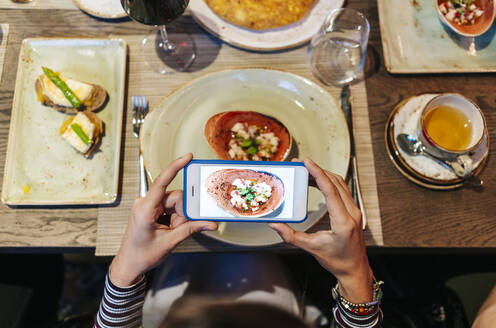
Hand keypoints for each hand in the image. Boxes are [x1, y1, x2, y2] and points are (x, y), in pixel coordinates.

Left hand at [110, 153, 217, 286]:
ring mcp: (147, 205)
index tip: (188, 157)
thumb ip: (191, 230)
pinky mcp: (151, 208)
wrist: (129, 265)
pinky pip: (170, 207)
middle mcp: (145, 203)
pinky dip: (174, 218)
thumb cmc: (142, 255)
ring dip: (178, 218)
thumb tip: (210, 223)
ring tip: (170, 232)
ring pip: (174, 203)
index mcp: (145, 209)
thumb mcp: (169, 243)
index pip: (161, 182)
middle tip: (177, 229)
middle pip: (175, 197)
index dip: (175, 167)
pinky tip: (168, 228)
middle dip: (182, 213)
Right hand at [270, 158, 372, 302]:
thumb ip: (291, 236)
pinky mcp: (354, 211)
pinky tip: (317, 182)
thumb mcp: (312, 248)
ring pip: (340, 184)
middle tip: (300, 164)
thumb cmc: (337, 261)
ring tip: (306, 171)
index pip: (330, 190)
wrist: (355, 270)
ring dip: (323, 175)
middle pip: (335, 183)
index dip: (318, 173)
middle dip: (317, 170)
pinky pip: (342, 190)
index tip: (307, 162)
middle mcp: (352, 213)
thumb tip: (274, 225)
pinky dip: (329, 182)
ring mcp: (355, 211)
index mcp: (343, 222)